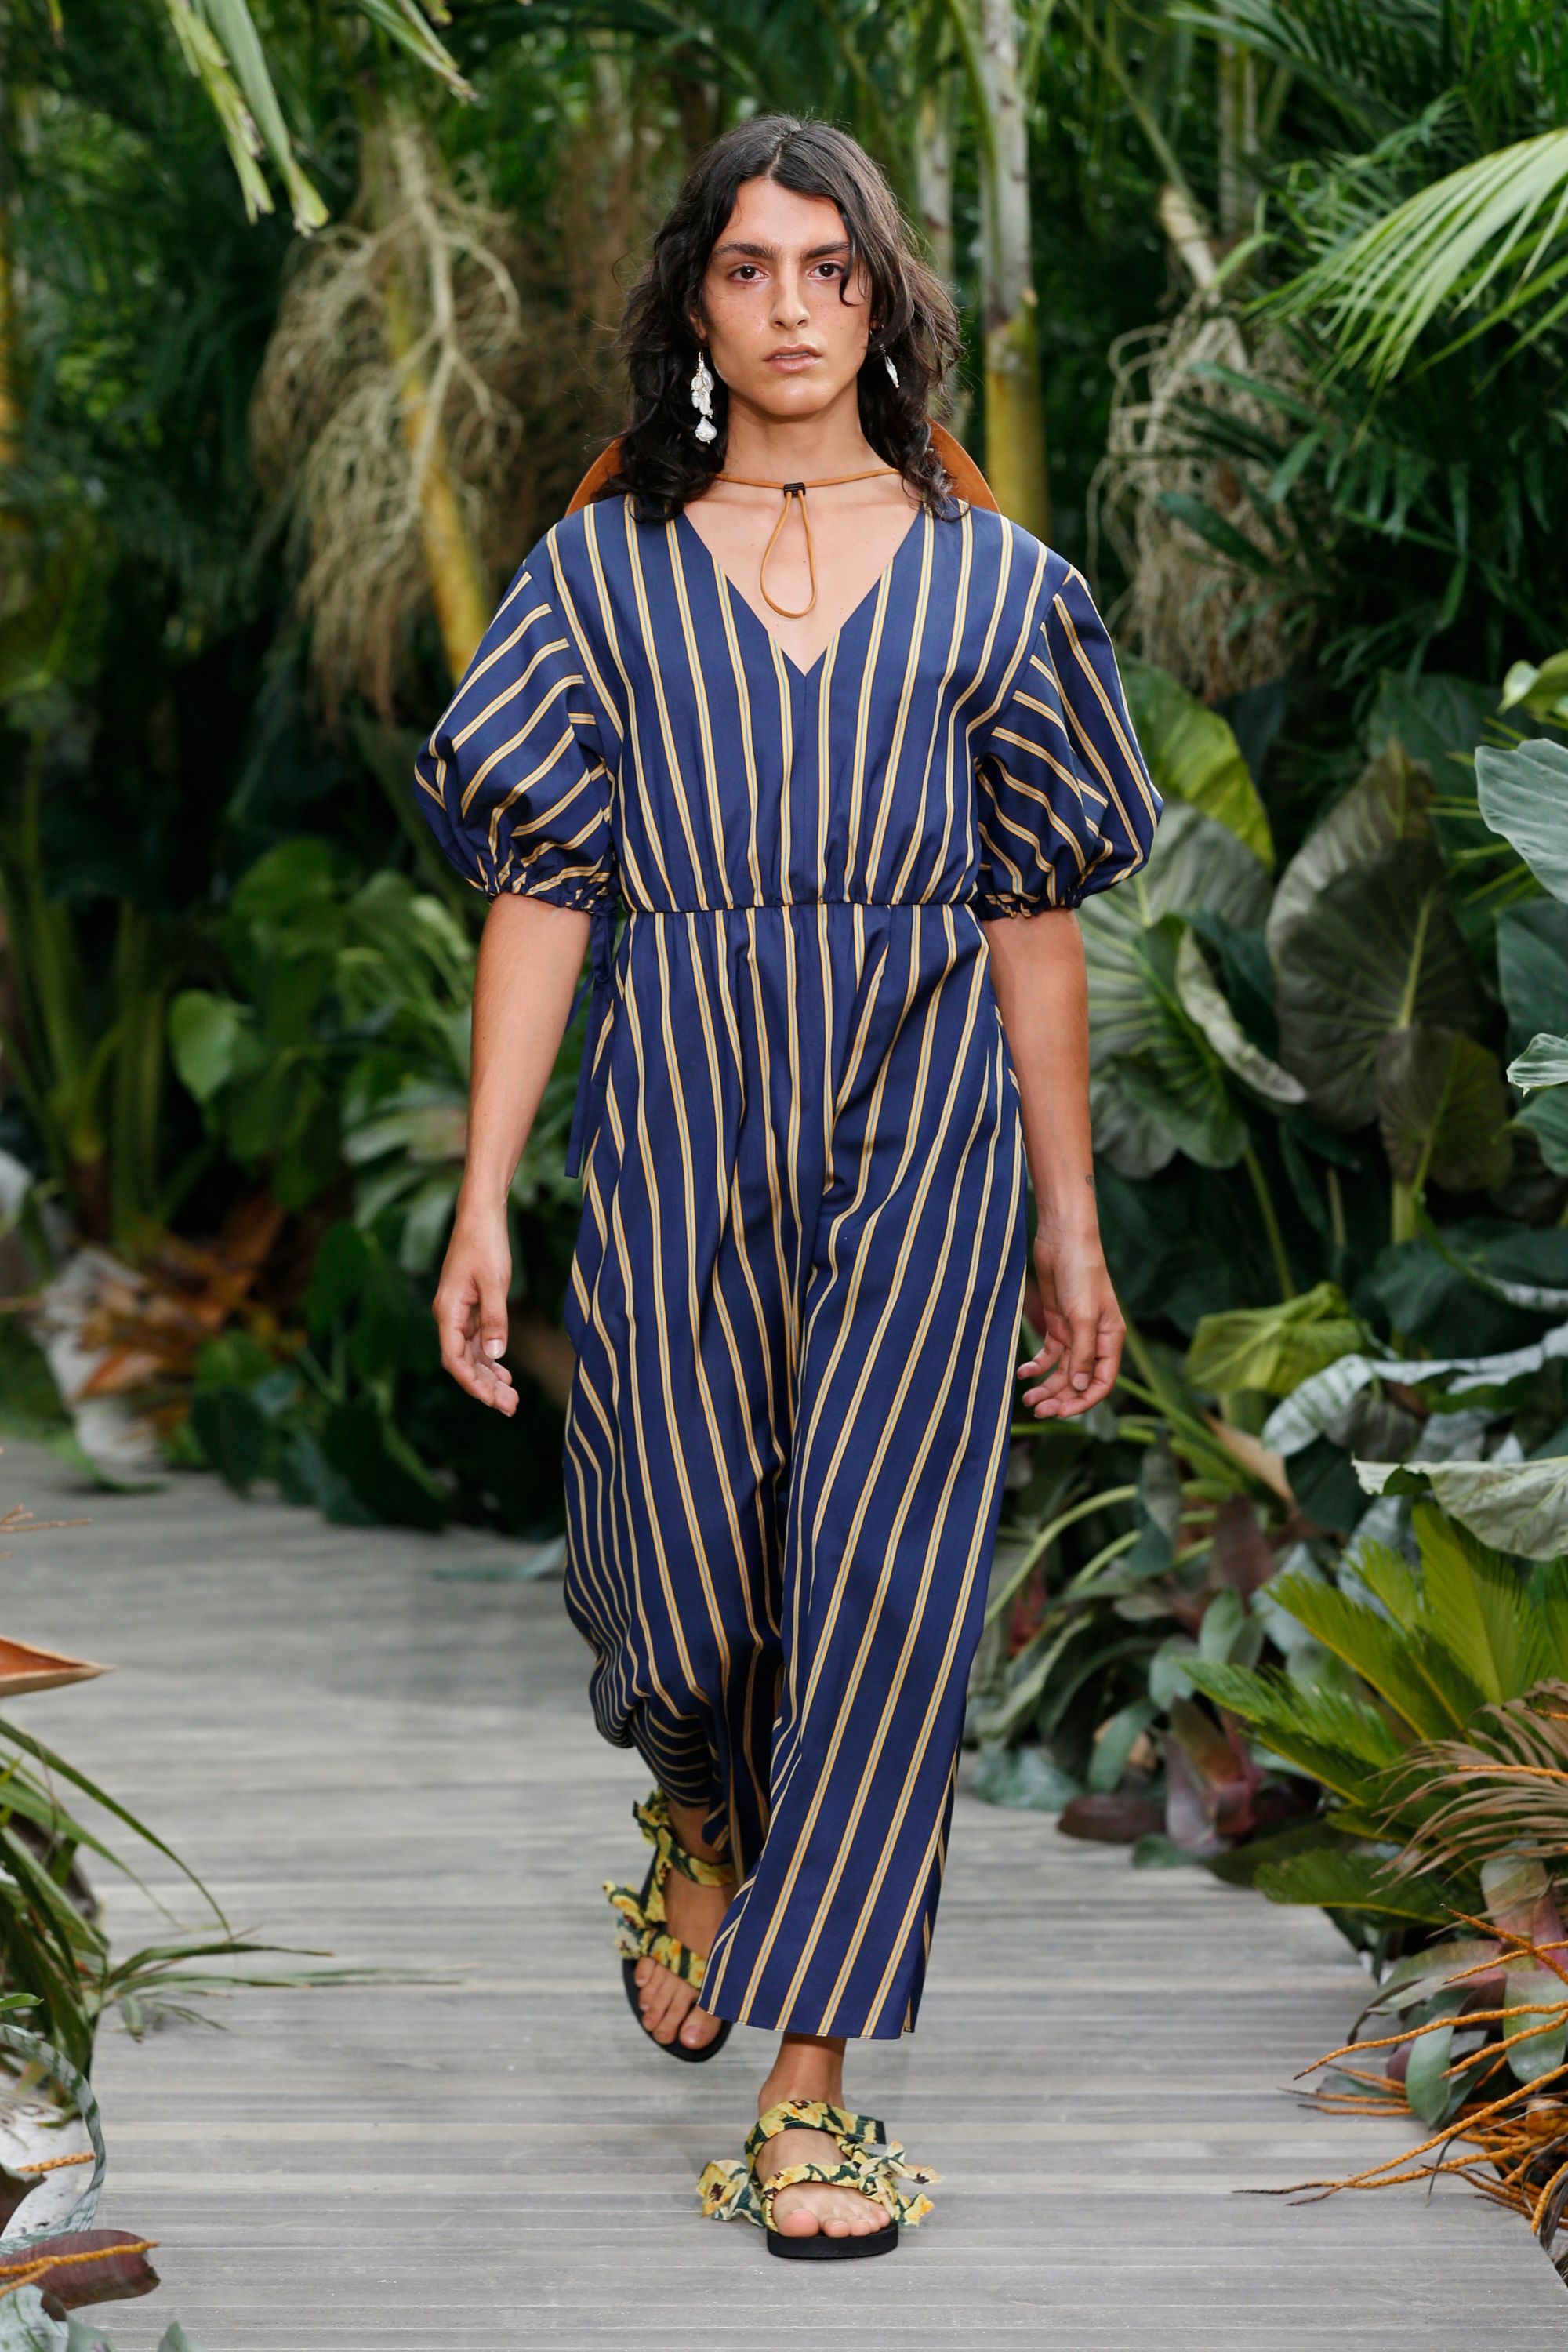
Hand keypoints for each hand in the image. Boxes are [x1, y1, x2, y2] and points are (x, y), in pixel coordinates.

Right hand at [434, 1204, 516, 1414]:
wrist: (482, 1215)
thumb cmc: (485, 1243)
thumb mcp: (495, 1281)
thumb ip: (495, 1318)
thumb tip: (495, 1355)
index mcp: (448, 1311)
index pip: (454, 1358)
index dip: (471, 1382)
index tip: (491, 1400)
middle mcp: (449, 1316)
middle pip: (463, 1362)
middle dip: (484, 1387)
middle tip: (510, 1408)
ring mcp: (459, 1313)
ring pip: (471, 1354)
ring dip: (489, 1377)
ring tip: (510, 1399)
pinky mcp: (470, 1308)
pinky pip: (477, 1341)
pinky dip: (490, 1359)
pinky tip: (504, 1374)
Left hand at [1017, 1231, 1123, 1419]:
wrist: (1062, 1241)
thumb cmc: (1081, 1274)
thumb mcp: (1083, 1317)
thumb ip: (1082, 1354)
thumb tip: (1080, 1388)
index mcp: (1110, 1340)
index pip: (1101, 1381)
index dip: (1084, 1401)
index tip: (1061, 1412)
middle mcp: (1095, 1340)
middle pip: (1079, 1381)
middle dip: (1060, 1398)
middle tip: (1038, 1411)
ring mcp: (1075, 1333)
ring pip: (1062, 1371)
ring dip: (1047, 1387)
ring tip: (1028, 1399)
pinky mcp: (1057, 1324)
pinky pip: (1049, 1354)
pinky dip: (1037, 1365)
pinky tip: (1023, 1372)